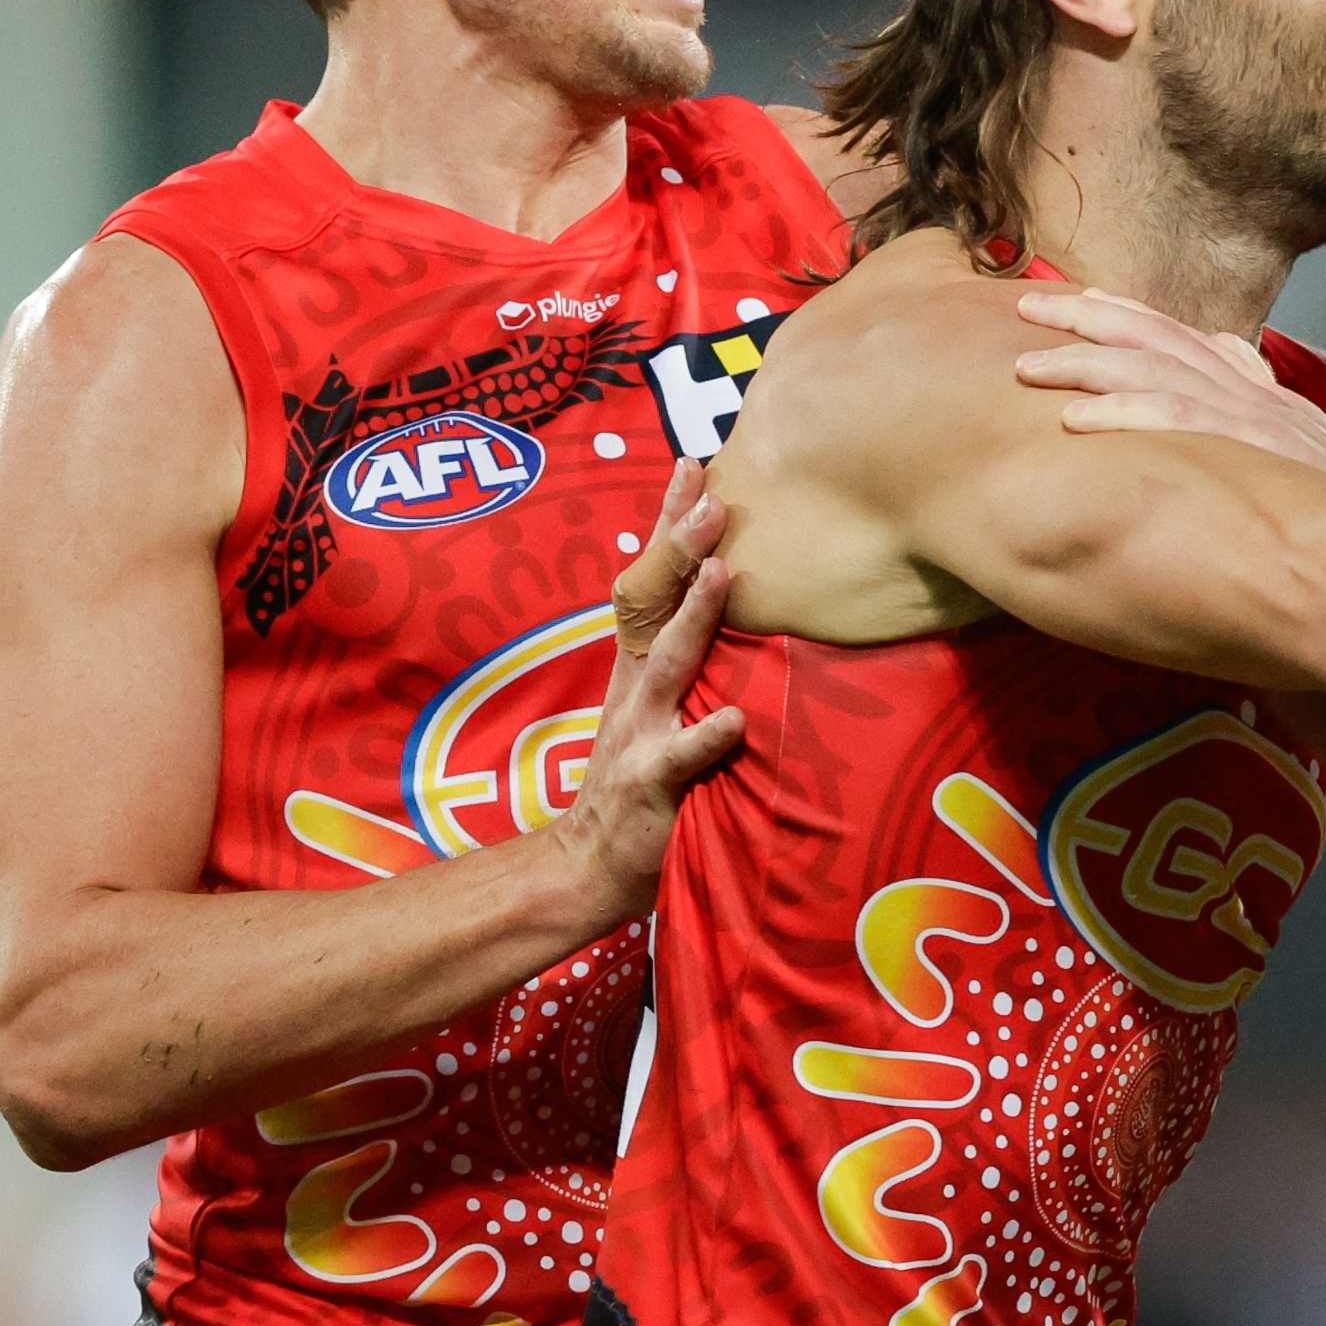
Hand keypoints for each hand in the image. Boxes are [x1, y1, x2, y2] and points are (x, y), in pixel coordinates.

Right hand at [550, 466, 744, 923]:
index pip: (653, 577)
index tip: (693, 462)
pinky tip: (735, 717)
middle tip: (713, 495)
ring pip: (669, 664)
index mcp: (639, 662)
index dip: (669, 522)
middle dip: (682, 548)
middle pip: (655, 603)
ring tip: (725, 573)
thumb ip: (686, 651)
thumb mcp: (658, 701)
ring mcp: (638, 731)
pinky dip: (706, 735)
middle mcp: (635, 685)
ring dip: (695, 618)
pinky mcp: (651, 783)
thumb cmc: (640, 774)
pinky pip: (682, 756)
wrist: (589, 862)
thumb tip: (731, 587)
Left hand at [1014, 288, 1325, 485]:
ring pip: (1157, 373)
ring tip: (1029, 366)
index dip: (1123, 314)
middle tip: (1027, 306)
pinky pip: (1179, 423)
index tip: (1072, 302)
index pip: (1182, 336)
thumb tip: (1234, 355)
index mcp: (1260, 391)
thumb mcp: (1307, 445)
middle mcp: (1255, 393)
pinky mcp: (1256, 451)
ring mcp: (1256, 419)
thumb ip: (1264, 401)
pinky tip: (1077, 421)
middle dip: (1087, 320)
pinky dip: (1125, 415)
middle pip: (1159, 339)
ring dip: (1088, 366)